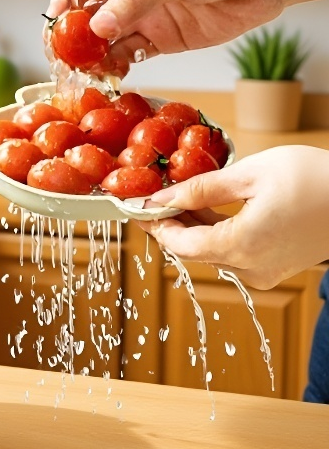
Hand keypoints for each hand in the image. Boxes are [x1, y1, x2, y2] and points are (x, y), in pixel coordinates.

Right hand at [47, 0, 328, 71]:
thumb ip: (134, 2)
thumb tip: (96, 28)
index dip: (64, 5)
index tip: (51, 28)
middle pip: (88, 14)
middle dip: (74, 36)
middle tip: (63, 58)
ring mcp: (142, 14)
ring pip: (105, 38)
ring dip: (94, 55)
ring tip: (83, 72)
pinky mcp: (158, 39)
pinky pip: (128, 55)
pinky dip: (116, 66)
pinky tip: (109, 76)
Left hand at [138, 146, 328, 289]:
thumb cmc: (315, 179)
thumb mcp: (250, 175)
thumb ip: (201, 188)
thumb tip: (160, 198)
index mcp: (241, 247)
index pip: (178, 245)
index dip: (154, 225)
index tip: (136, 204)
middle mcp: (249, 269)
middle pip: (192, 250)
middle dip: (170, 223)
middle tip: (152, 195)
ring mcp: (263, 272)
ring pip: (210, 252)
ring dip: (191, 225)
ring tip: (179, 194)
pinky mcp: (273, 268)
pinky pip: (231, 253)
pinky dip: (214, 231)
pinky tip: (206, 205)